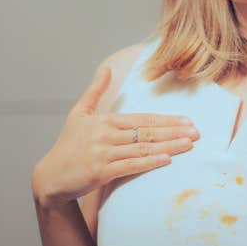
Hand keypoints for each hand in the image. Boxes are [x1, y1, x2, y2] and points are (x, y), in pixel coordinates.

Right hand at [31, 65, 198, 208]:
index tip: (187, 121)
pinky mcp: (100, 172)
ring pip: (142, 148)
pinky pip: (130, 165)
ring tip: (189, 145)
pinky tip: (166, 160)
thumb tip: (106, 68)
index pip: (142, 118)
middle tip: (197, 132)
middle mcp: (105, 135)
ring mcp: (102, 153)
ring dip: (168, 146)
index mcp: (104, 120)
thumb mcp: (78, 114)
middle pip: (147, 132)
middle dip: (174, 131)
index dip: (166, 119)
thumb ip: (94, 91)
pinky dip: (149, 162)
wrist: (49, 177)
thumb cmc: (67, 145)